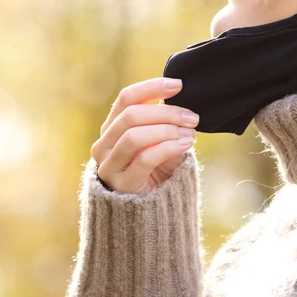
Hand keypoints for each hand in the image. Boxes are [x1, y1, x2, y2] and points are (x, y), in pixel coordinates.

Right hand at [90, 77, 198, 196]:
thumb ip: (161, 119)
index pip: (126, 98)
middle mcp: (104, 144)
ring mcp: (109, 165)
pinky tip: (185, 144)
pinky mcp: (121, 183)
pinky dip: (168, 147)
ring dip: (166, 130)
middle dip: (166, 113)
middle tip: (191, 117)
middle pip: (131, 115)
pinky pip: (144, 159)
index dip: (152, 87)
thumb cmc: (156, 170)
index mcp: (111, 128)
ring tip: (189, 132)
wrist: (150, 210)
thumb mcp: (158, 140)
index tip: (178, 85)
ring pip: (134, 136)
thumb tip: (176, 95)